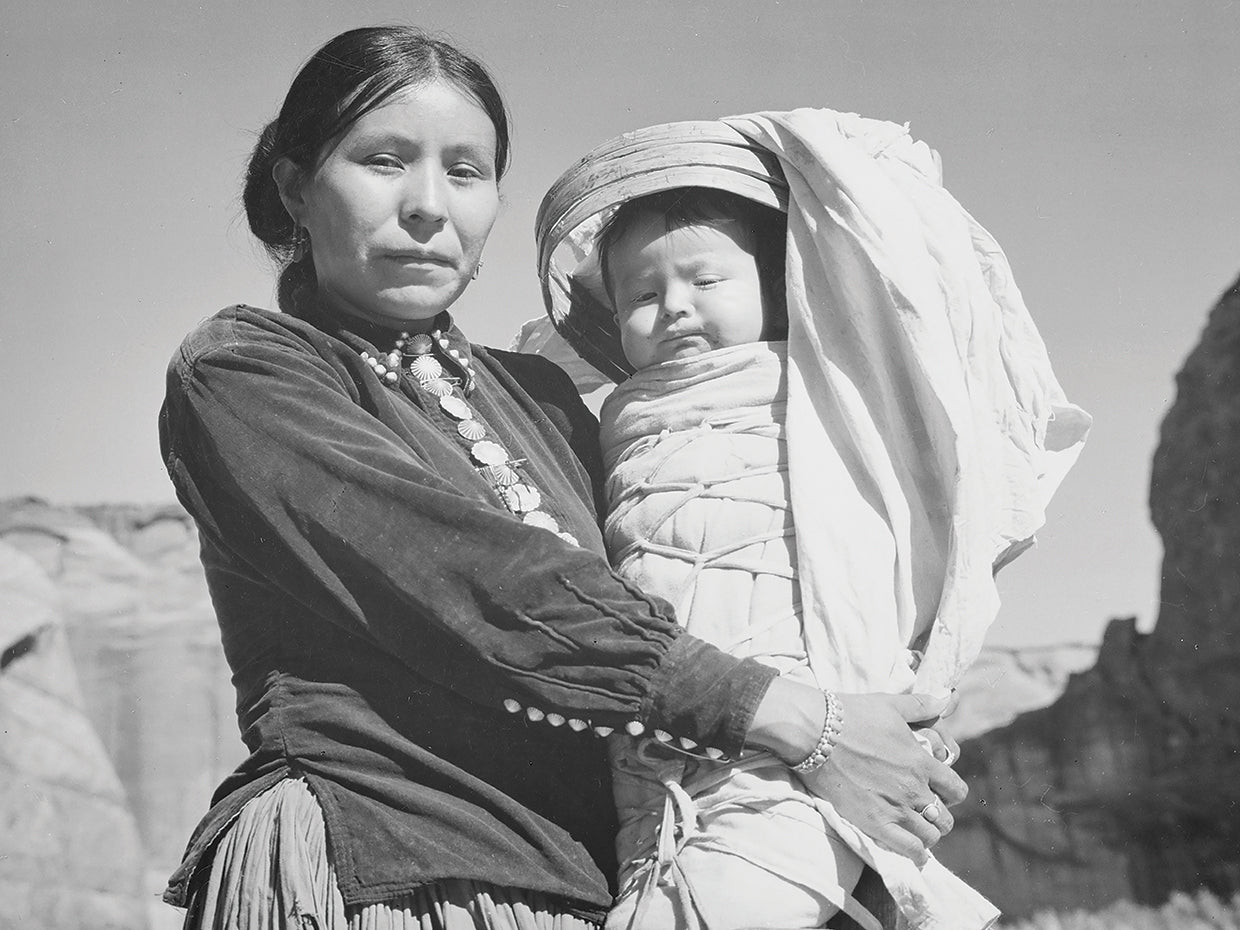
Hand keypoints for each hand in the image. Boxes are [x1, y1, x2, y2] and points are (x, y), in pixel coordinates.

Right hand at [795, 692, 966, 864]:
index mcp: (922, 762)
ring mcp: (895, 808)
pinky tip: (913, 850)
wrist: (816, 732)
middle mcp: (914, 788)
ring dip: (926, 833)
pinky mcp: (874, 823)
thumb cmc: (853, 715)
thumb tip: (946, 697)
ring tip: (915, 828)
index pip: (956, 789)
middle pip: (944, 816)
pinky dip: (916, 853)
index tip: (940, 790)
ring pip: (930, 836)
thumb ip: (922, 705)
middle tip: (924, 810)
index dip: (951, 791)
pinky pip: (908, 849)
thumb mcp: (891, 705)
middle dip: (939, 814)